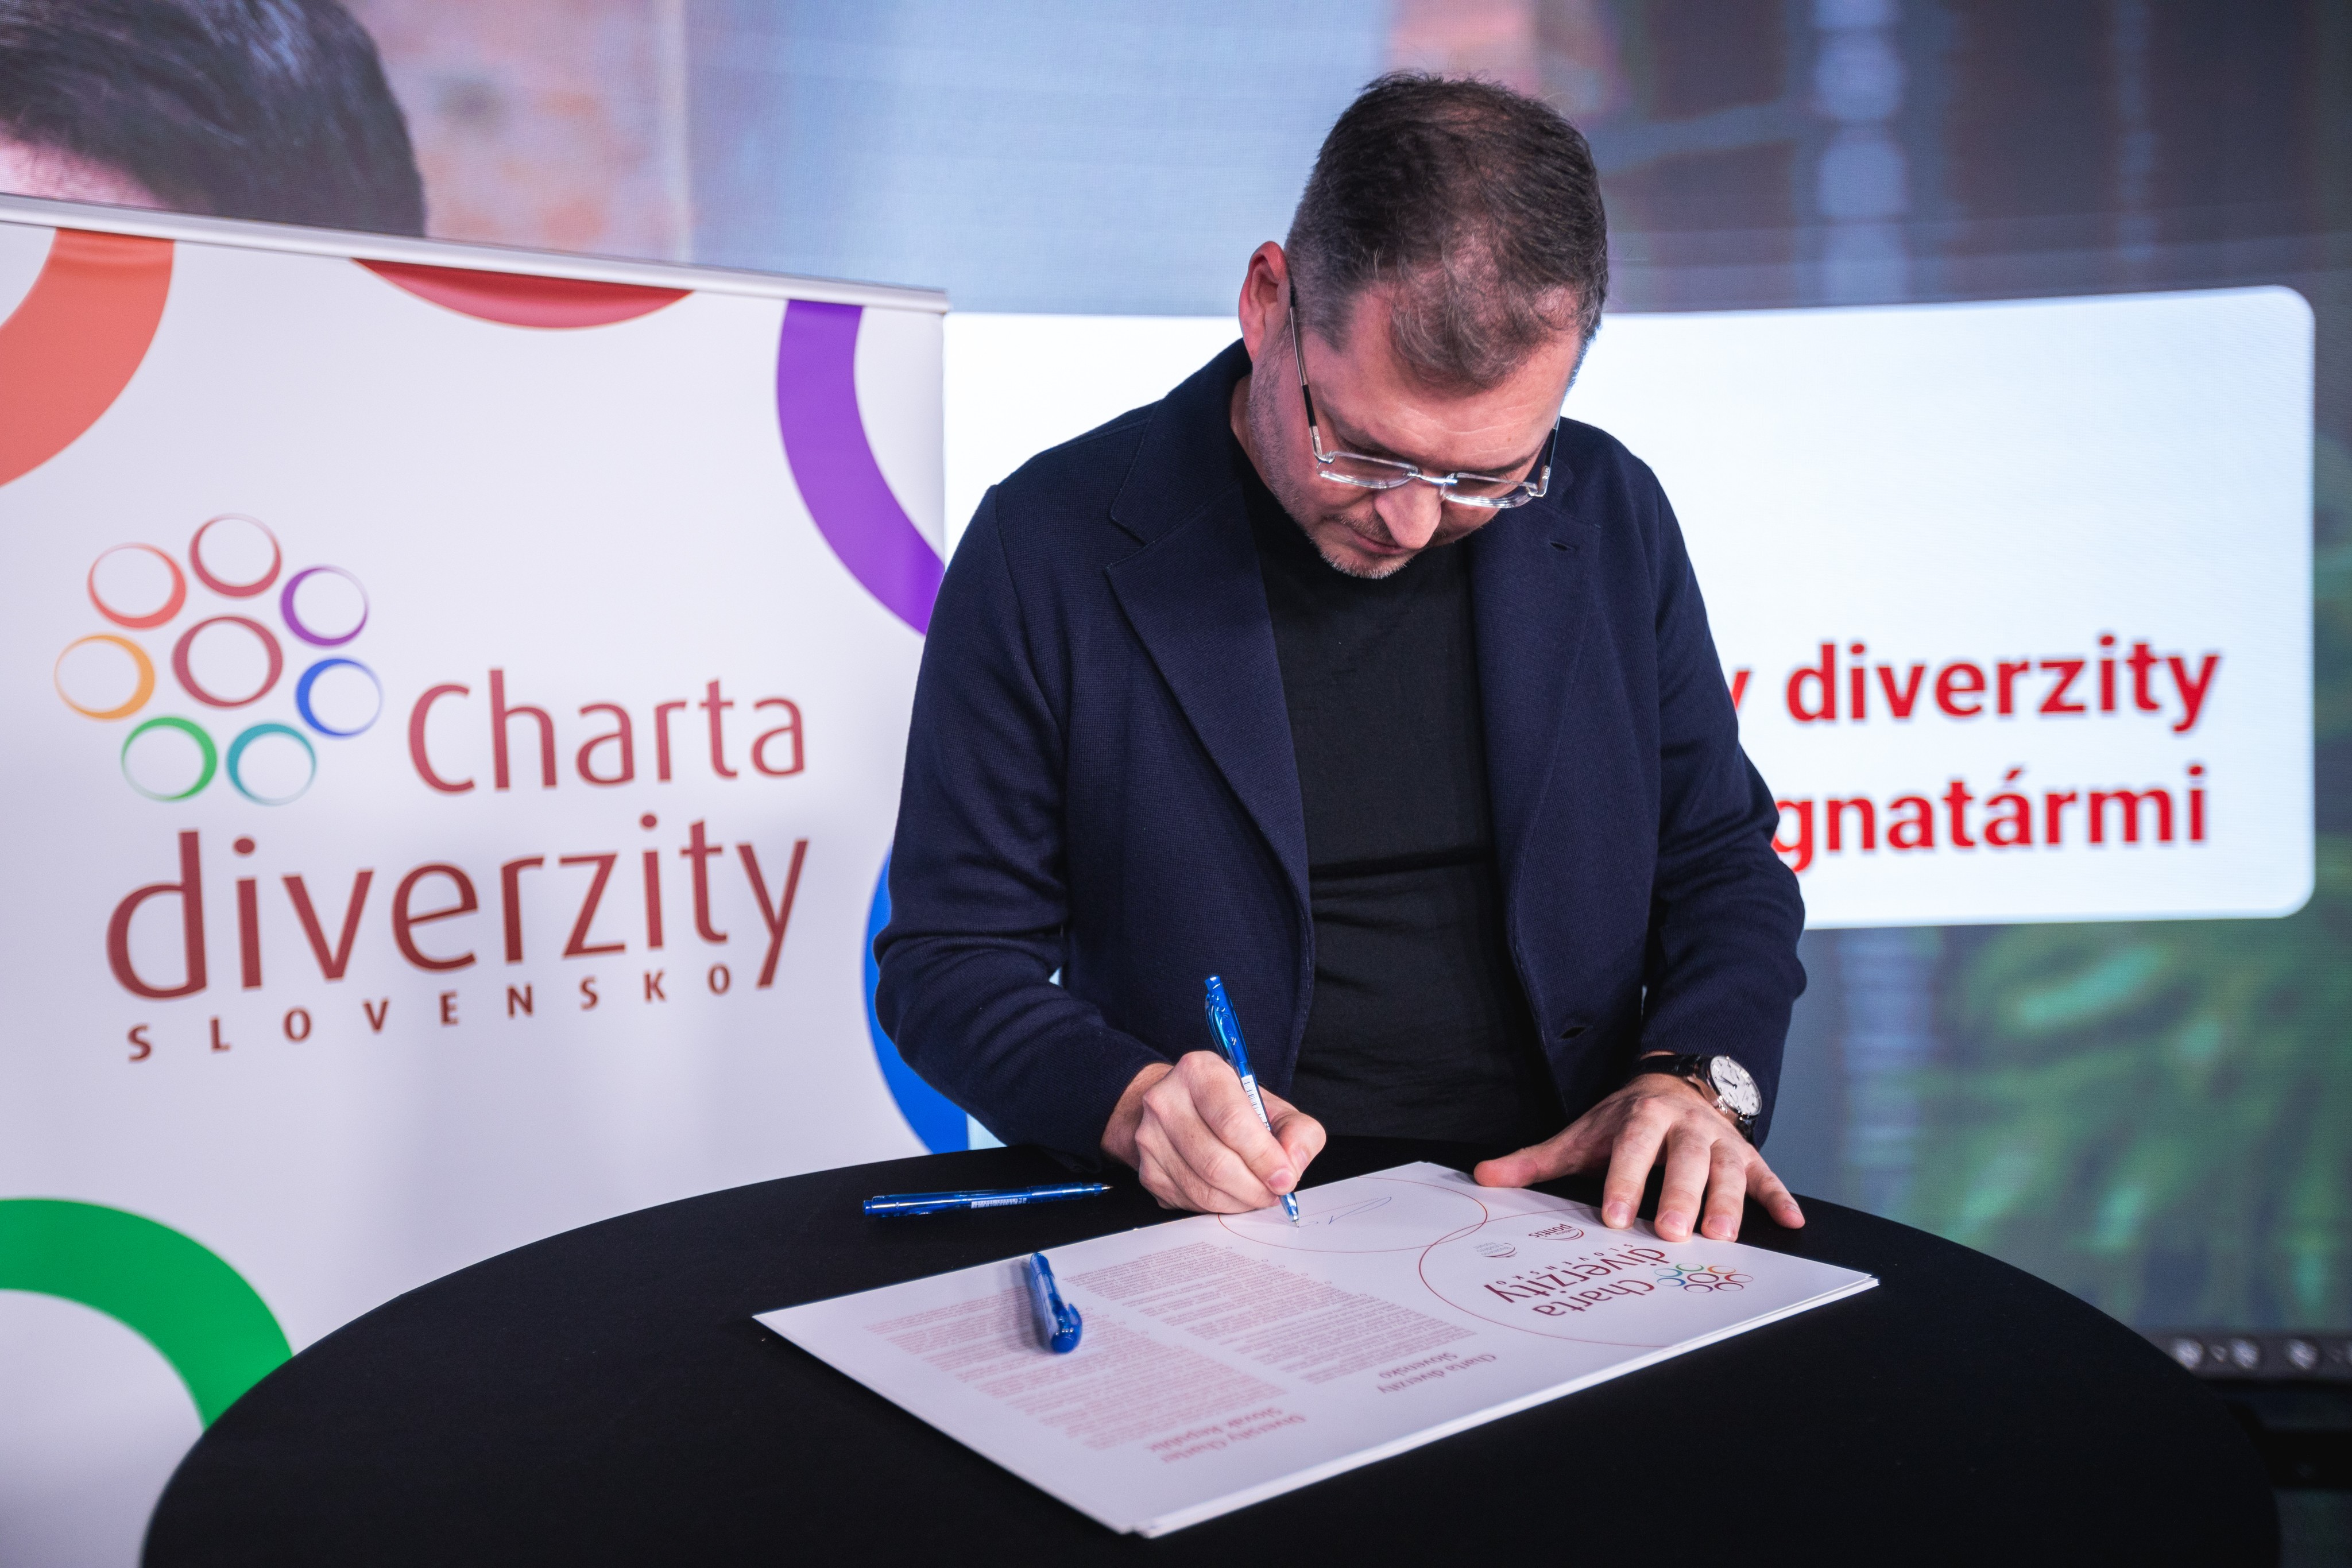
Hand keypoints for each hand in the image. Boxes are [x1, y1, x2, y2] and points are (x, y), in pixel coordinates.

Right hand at [1101, 1052, 1326, 1213]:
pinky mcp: (1147, 1171)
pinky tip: (1231, 1193)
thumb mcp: (1271, 1106)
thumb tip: (1294, 1164)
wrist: (1177, 1107)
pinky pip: (1190, 1203)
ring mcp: (1150, 1138)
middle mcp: (1166, 1101)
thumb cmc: (1229, 1107)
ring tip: (1258, 1193)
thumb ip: (1297, 1130)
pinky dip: (1220, 1206)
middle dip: (1255, 1187)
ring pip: (1204, 1189)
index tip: (1285, 1178)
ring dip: (1240, 1201)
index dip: (1264, 1157)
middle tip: (1275, 1191)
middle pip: (1217, 1163)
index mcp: (1199, 1072)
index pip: (1232, 1122)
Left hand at [1471, 1067, 1802, 1241]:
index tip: (1616, 1217)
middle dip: (1680, 1195)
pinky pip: (1768, 1176)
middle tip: (1673, 1233)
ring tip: (1723, 1236)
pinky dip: (1781, 1198)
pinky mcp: (1748, 1156)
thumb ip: (1534, 1161)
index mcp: (1642, 1117)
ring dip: (1728, 1203)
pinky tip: (1792, 1221)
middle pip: (1684, 1160)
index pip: (1632, 1149)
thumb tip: (1482, 1178)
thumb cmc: (1622, 1123)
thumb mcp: (1579, 1135)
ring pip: (1728, 1171)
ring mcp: (1720, 1141)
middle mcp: (1685, 1126)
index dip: (1624, 1182)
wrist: (1675, 1084)